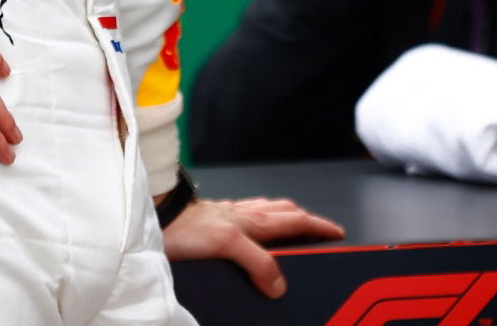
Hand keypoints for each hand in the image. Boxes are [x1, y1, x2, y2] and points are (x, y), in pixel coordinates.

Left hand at [162, 196, 345, 297]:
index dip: (319, 226)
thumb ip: (257, 261)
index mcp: (253, 220)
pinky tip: (250, 231)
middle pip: (285, 212)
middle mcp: (245, 215)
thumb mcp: (227, 246)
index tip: (337, 231)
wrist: (159, 219)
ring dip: (284, 218)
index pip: (296, 220)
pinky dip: (260, 222)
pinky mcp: (215, 220)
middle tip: (319, 230)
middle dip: (306, 220)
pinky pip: (247, 217)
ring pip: (267, 212)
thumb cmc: (187, 228)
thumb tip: (279, 284)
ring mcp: (230, 215)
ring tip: (291, 228)